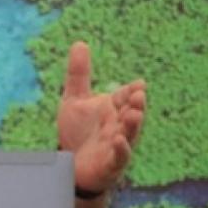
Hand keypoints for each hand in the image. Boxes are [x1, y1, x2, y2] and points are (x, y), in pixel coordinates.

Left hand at [57, 42, 145, 197]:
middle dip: (136, 105)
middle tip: (139, 95)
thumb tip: (79, 42)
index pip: (125, 97)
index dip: (130, 92)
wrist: (68, 165)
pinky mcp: (110, 164)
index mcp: (113, 110)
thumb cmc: (77, 132)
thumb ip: (78, 74)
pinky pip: (119, 157)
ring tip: (134, 114)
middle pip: (131, 114)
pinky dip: (120, 149)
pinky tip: (118, 139)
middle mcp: (119, 126)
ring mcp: (116, 146)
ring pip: (129, 135)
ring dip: (133, 125)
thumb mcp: (74, 99)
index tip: (138, 84)